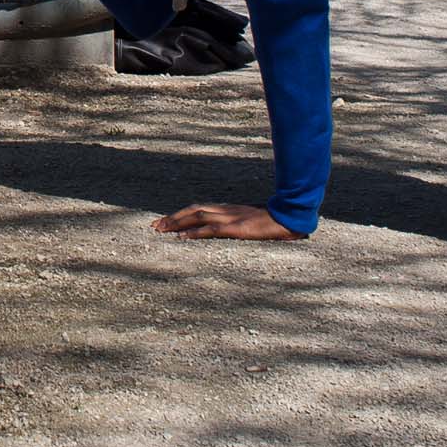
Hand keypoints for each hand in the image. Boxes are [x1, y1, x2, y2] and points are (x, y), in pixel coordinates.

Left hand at [154, 202, 305, 241]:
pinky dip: (195, 232)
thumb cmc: (276, 220)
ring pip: (197, 216)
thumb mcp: (254, 221)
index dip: (182, 214)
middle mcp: (226, 210)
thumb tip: (235, 230)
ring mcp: (231, 217)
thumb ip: (241, 224)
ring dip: (178, 223)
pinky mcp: (236, 227)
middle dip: (173, 217)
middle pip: (193, 209)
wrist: (291, 216)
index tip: (166, 221)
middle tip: (155, 226)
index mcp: (230, 209)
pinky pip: (211, 229)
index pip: (200, 208)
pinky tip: (183, 237)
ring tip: (162, 230)